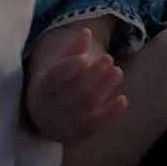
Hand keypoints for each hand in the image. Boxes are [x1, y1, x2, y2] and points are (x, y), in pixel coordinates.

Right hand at [26, 27, 126, 143]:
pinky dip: (110, 113)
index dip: (69, 68)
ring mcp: (66, 122)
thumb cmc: (55, 85)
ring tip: (118, 71)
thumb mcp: (57, 65)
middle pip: (75, 91)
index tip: (84, 58)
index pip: (54, 78)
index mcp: (43, 88)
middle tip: (109, 58)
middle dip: (93, 74)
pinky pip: (96, 125)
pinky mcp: (79, 133)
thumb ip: (73, 50)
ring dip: (105, 88)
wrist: (44, 118)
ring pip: (87, 106)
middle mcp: (52, 108)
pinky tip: (123, 99)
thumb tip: (87, 31)